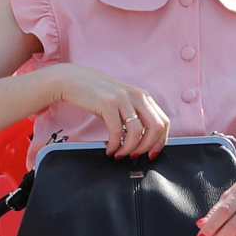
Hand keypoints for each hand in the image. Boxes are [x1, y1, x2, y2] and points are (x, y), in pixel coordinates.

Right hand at [45, 65, 168, 156]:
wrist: (72, 79)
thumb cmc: (96, 94)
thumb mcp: (121, 102)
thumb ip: (134, 116)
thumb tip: (142, 141)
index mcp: (143, 96)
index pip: (164, 121)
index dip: (160, 141)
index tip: (152, 154)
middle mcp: (137, 95)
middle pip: (155, 127)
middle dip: (147, 147)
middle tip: (135, 156)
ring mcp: (123, 98)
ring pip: (137, 131)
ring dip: (130, 148)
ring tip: (120, 154)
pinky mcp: (107, 103)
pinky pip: (117, 131)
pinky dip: (115, 145)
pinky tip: (110, 149)